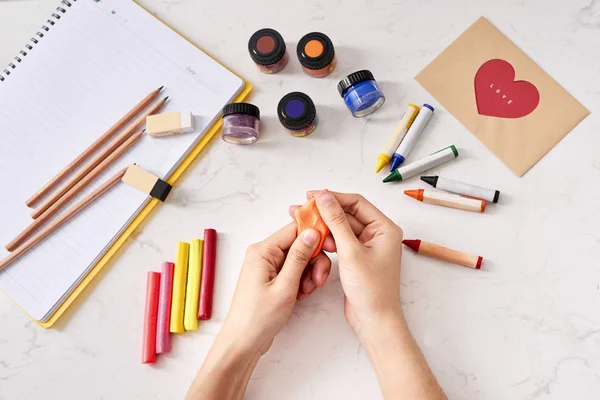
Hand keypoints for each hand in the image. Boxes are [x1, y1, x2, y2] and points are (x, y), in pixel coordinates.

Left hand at [217, 223, 331, 354]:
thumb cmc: (258, 318)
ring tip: (306, 292)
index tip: (330, 247)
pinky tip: (301, 295)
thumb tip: (311, 232)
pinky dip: (302, 280)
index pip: (295, 229)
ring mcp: (267, 266)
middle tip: (318, 280)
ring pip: (299, 258)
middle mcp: (263, 254)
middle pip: (299, 244)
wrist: (243, 342)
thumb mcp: (285, 286)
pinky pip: (293, 270)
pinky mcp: (271, 277)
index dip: (315, 236)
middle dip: (314, 261)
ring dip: (309, 273)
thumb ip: (299, 257)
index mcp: (262, 251)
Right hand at [290, 191, 403, 338]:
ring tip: (303, 225)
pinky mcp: (357, 257)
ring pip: (342, 227)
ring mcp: (367, 246)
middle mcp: (378, 234)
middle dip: (325, 212)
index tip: (311, 196)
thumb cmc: (371, 290)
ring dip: (324, 226)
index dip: (333, 197)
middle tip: (301, 210)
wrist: (374, 320)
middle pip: (347, 214)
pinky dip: (328, 239)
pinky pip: (340, 241)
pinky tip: (315, 240)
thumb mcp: (350, 252)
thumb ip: (336, 222)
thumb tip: (324, 197)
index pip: (356, 203)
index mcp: (384, 228)